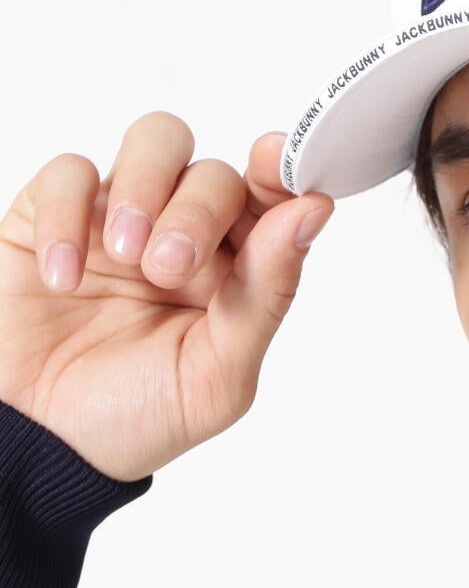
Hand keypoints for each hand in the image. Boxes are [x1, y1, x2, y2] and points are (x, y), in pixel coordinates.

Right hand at [0, 111, 334, 481]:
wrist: (39, 445)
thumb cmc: (133, 418)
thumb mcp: (215, 375)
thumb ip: (266, 294)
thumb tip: (311, 214)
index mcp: (235, 274)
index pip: (271, 202)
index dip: (281, 174)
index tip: (277, 162)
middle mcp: (184, 236)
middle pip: (215, 172)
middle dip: (198, 211)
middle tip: (168, 269)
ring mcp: (121, 219)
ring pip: (157, 142)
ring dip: (146, 186)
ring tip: (126, 255)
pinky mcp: (53, 216)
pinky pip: (70, 172)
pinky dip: (68, 217)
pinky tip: (63, 279)